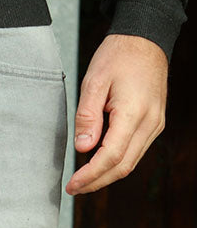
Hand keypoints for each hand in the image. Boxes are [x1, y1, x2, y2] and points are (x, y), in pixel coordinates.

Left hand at [65, 34, 167, 195]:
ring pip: (131, 162)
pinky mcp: (154, 123)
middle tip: (74, 189)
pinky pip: (135, 151)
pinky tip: (99, 164)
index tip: (72, 185)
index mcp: (134, 112)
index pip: (111, 156)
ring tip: (83, 180)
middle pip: (123, 166)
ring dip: (106, 175)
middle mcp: (150, 122)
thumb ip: (87, 116)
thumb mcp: (94, 81)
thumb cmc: (119, 55)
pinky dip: (116, 162)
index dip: (90, 175)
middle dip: (97, 182)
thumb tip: (83, 148)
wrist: (146, 38)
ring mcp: (155, 124)